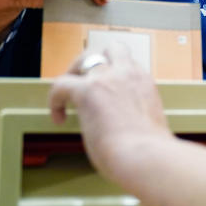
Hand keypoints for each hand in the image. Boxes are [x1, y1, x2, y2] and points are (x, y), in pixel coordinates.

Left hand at [49, 41, 171, 184]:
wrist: (146, 156)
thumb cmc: (150, 152)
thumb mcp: (148, 126)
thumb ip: (134, 118)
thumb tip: (122, 131)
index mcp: (145, 83)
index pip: (128, 65)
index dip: (115, 75)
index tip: (108, 96)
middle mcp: (128, 74)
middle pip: (111, 49)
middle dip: (96, 62)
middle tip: (84, 82)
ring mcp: (108, 79)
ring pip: (88, 56)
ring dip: (76, 70)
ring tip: (67, 92)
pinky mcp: (88, 91)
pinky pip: (61, 84)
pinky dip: (55, 100)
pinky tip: (58, 118)